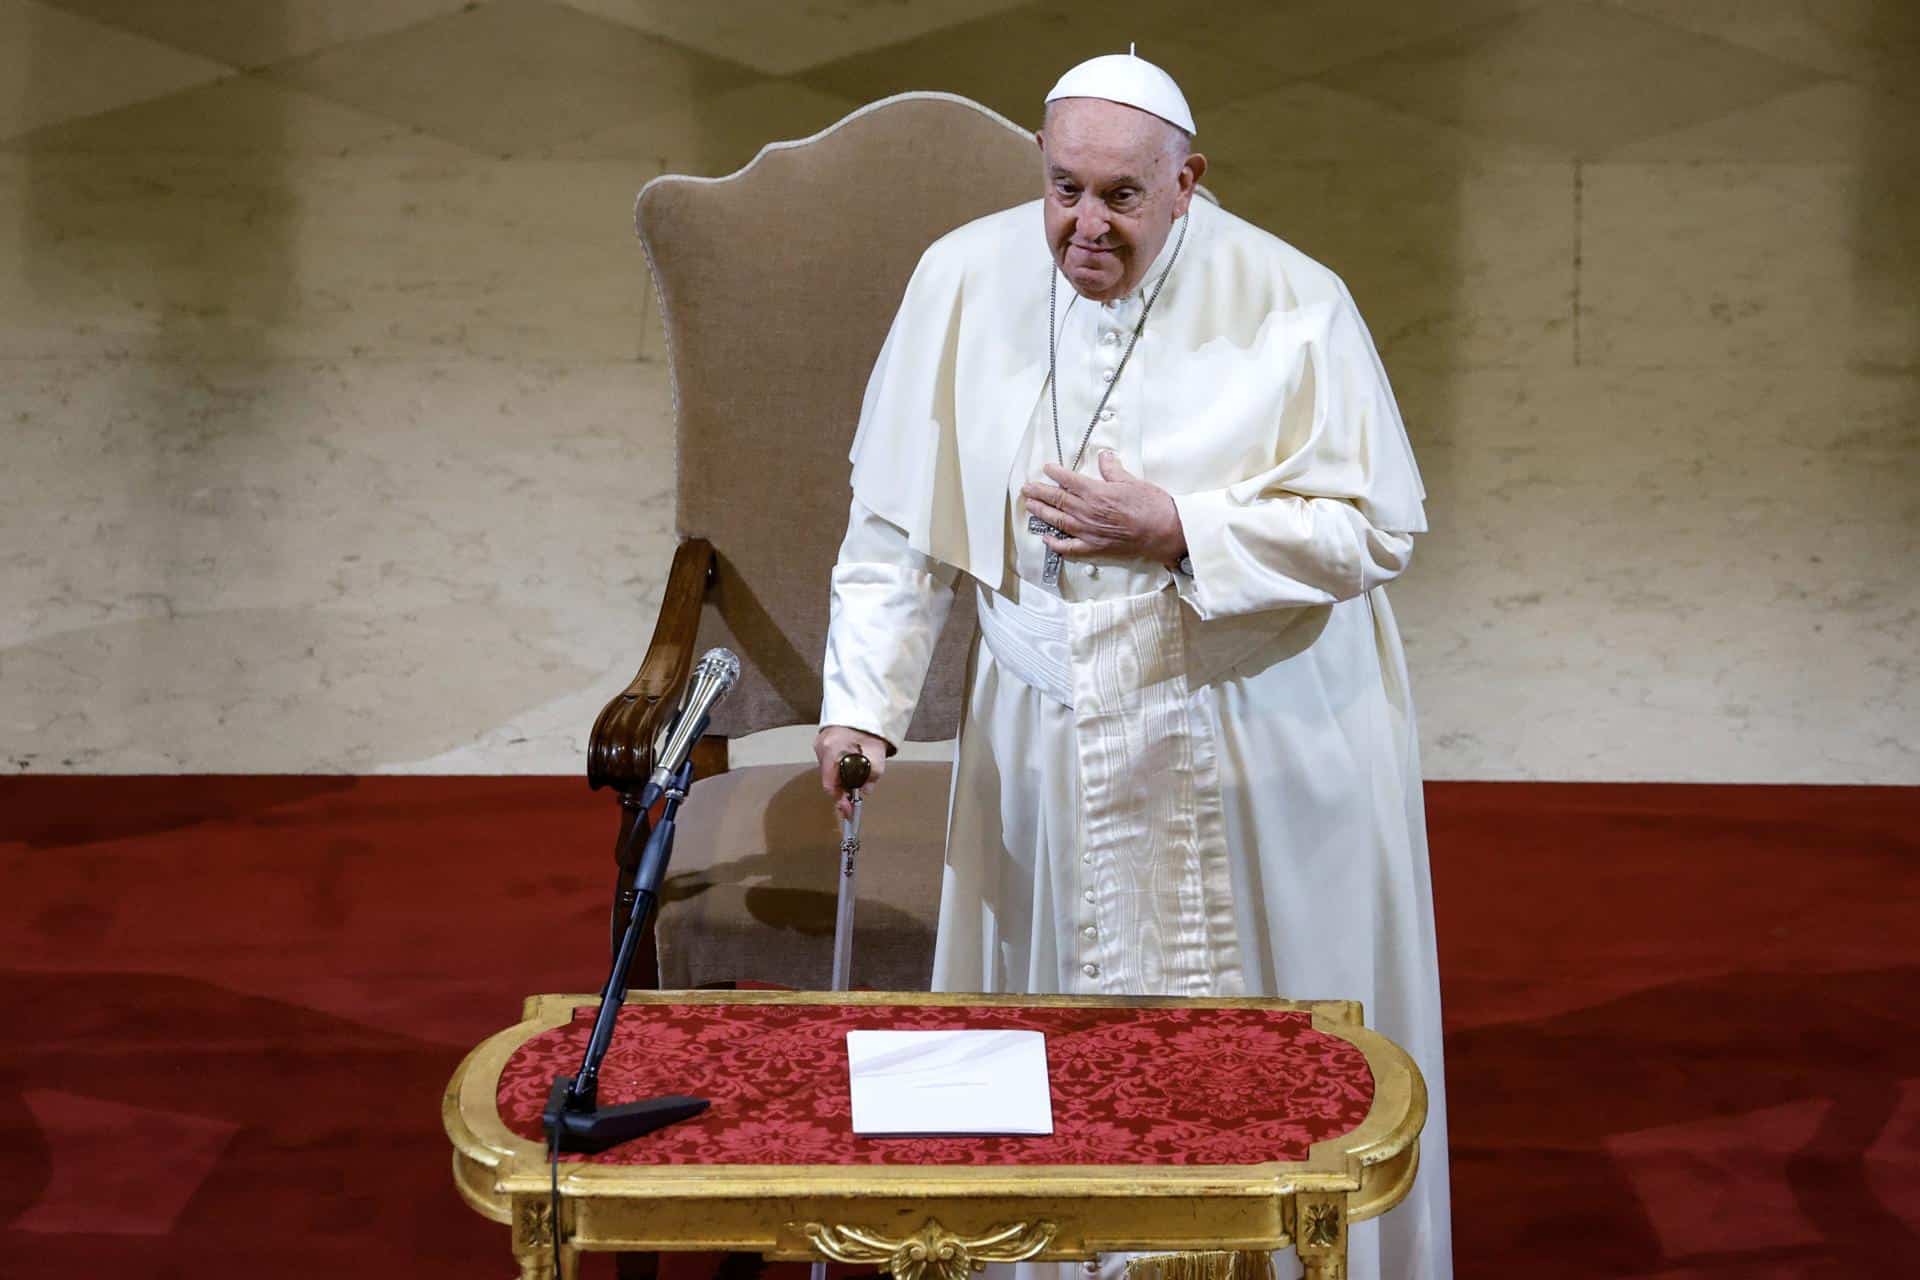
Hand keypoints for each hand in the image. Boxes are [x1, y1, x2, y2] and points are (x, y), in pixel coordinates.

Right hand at [814, 725, 887, 819]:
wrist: (865, 705)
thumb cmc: (869, 726)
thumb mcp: (877, 751)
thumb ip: (873, 773)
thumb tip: (865, 790)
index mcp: (831, 748)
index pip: (829, 783)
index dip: (839, 798)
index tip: (848, 809)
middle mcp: (821, 746)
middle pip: (829, 778)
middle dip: (842, 791)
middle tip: (853, 802)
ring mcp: (820, 743)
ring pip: (829, 771)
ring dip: (841, 780)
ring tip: (855, 787)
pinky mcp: (823, 742)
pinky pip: (830, 762)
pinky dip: (839, 770)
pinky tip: (850, 773)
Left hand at [1021, 451, 1185, 567]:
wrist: (1166, 532)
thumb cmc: (1153, 506)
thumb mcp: (1132, 481)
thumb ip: (1113, 470)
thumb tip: (1104, 457)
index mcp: (1096, 493)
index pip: (1068, 480)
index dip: (1055, 473)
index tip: (1046, 468)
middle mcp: (1087, 512)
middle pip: (1057, 500)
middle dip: (1039, 492)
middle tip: (1027, 488)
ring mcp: (1089, 531)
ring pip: (1058, 520)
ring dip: (1042, 513)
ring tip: (1030, 506)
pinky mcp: (1095, 547)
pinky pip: (1069, 547)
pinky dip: (1055, 543)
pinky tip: (1046, 538)